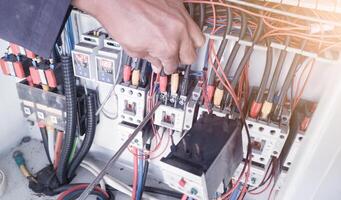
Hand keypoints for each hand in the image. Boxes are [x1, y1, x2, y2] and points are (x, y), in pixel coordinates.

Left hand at [72, 0, 204, 73]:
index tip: (164, 66)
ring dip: (188, 45)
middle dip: (180, 59)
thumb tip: (158, 64)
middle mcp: (178, 32)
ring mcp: (181, 17)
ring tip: (177, 45)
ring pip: (198, 39)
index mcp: (167, 47)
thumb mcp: (133, 49)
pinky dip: (184, 28)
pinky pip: (190, 22)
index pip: (174, 65)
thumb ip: (150, 59)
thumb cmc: (120, 18)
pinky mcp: (179, 5)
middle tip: (171, 58)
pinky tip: (173, 29)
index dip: (167, 68)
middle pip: (191, 55)